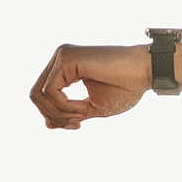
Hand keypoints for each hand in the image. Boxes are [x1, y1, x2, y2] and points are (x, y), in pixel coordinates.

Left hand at [29, 44, 150, 129]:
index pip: (44, 96)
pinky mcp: (66, 59)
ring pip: (38, 94)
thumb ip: (71, 113)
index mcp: (65, 68)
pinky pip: (50, 91)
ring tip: (82, 116)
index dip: (56, 116)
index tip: (79, 125)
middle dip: (54, 116)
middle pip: (36, 96)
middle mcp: (60, 59)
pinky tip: (82, 109)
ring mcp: (61, 56)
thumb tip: (47, 124)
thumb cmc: (126, 87)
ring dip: (59, 113)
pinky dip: (64, 106)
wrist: (145, 71)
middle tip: (78, 124)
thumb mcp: (95, 107)